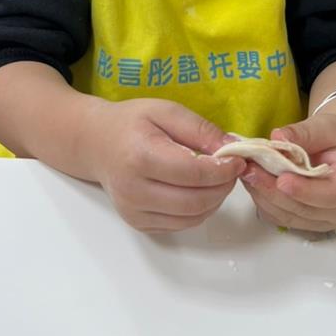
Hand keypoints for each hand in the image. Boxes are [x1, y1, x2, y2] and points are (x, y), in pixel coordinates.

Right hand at [88, 98, 245, 232]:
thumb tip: (232, 147)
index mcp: (141, 157)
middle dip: (223, 187)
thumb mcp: (165, 111)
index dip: (223, 170)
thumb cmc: (131, 123)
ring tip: (217, 179)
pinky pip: (179, 225)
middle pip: (195, 201)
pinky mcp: (138, 224)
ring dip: (214, 201)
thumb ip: (199, 128)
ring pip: (190, 218)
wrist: (97, 143)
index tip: (238, 160)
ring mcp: (134, 211)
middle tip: (232, 170)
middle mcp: (134, 190)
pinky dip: (198, 211)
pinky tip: (200, 191)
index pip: (193, 174)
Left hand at [240, 113, 335, 231]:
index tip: (281, 180)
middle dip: (274, 190)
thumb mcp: (327, 126)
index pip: (331, 195)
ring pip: (289, 216)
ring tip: (246, 172)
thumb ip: (304, 133)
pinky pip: (282, 218)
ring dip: (264, 196)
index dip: (305, 190)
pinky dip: (265, 202)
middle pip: (305, 209)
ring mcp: (326, 221)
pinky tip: (253, 182)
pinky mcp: (308, 224)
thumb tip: (278, 138)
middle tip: (250, 169)